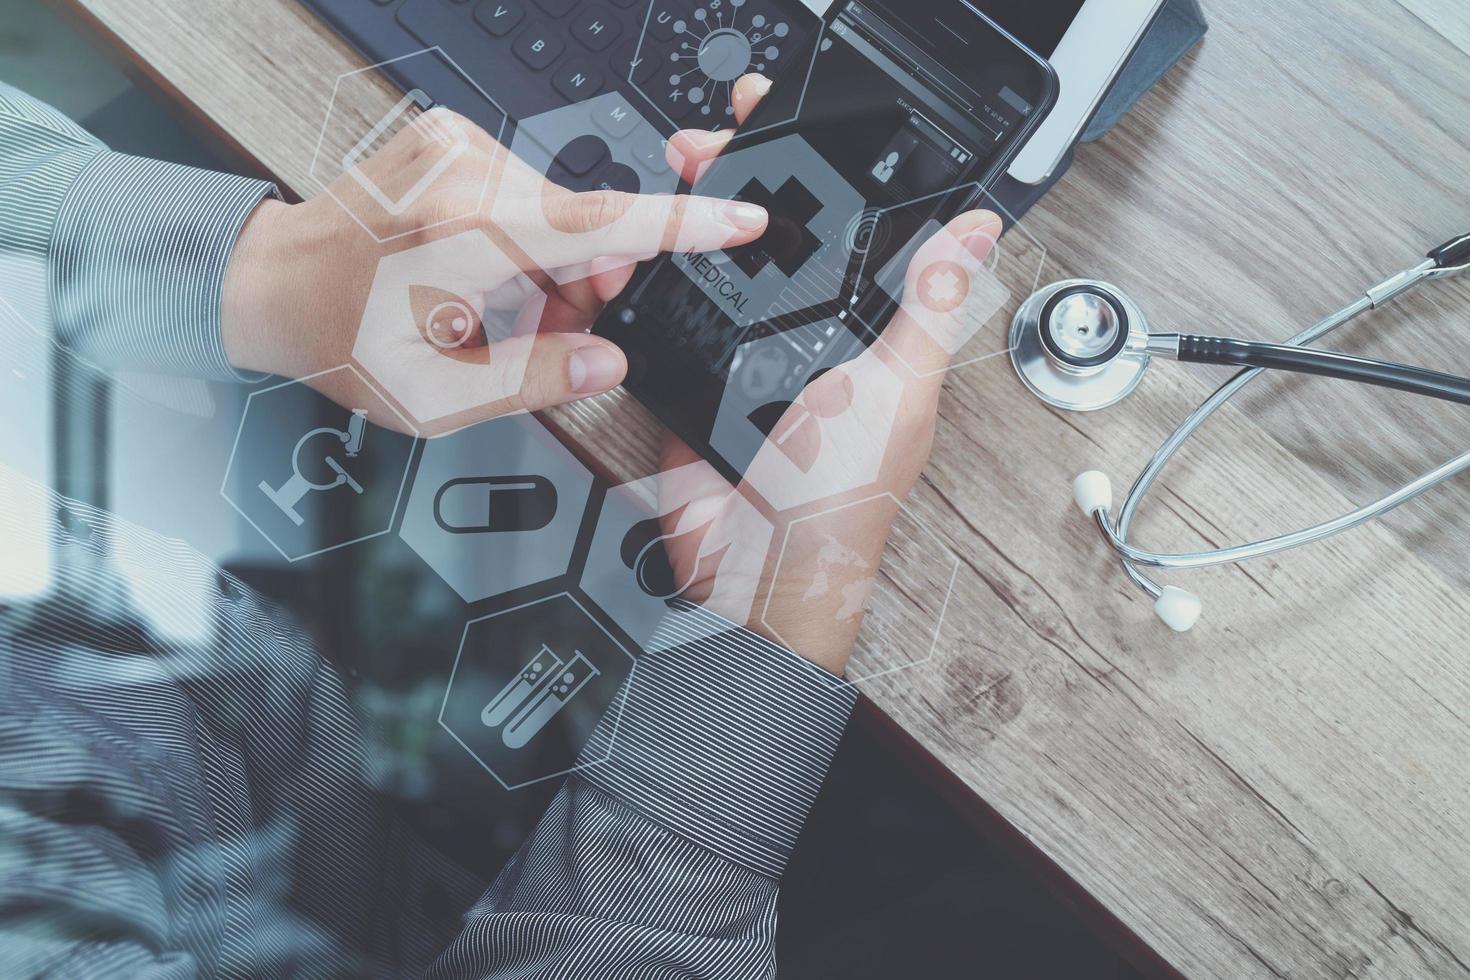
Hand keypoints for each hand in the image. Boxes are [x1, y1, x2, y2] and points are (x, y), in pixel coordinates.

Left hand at [221, 104, 767, 432]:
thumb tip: (606, 363)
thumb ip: (535, 380)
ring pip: (557, 214)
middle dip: (584, 286)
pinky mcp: (451, 140)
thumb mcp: (436, 394)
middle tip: (539, 334)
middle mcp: (464, 172)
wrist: (271, 284)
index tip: (740, 218)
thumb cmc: (339, 338)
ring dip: (549, 268)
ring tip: (491, 311)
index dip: (683, 224)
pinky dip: (521, 240)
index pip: (604, 224)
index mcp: (464, 232)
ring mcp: (456, 147)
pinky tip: (479, 274)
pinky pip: (524, 193)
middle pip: (584, 226)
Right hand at [656, 74, 1002, 674]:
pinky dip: (649, 283)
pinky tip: (638, 251)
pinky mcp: (694, 375)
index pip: (851, 230)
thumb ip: (925, 311)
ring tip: (670, 178)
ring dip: (690, 219)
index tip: (793, 121)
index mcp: (867, 330)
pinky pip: (670, 317)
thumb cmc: (839, 502)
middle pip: (772, 235)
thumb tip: (976, 237)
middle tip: (706, 144)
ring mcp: (746, 354)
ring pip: (718, 265)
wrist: (751, 570)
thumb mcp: (893, 395)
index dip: (827, 172)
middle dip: (739, 180)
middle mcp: (807, 334)